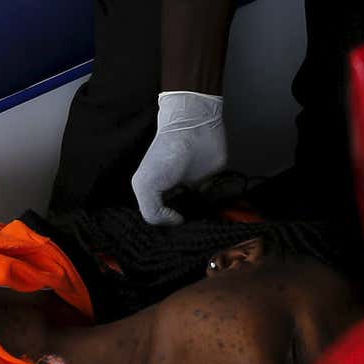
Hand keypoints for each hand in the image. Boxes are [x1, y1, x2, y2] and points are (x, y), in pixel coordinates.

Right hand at [131, 91, 227, 225]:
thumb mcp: (145, 185)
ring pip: (198, 216)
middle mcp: (174, 195)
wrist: (193, 127)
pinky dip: (217, 210)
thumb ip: (152, 211)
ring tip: (202, 226)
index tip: (172, 236)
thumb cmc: (166, 153)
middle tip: (189, 233)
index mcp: (155, 196)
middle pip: (179, 221)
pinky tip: (215, 214)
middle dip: (184, 229)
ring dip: (201, 222)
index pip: (159, 221)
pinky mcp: (214, 184)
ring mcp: (194, 190)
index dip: (165, 229)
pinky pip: (217, 204)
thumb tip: (175, 222)